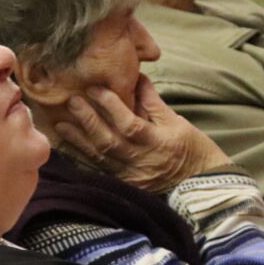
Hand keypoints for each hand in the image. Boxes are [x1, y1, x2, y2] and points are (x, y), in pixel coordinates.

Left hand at [54, 75, 231, 192]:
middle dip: (88, 120)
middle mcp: (141, 162)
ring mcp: (131, 176)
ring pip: (100, 157)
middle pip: (109, 141)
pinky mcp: (124, 185)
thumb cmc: (194, 150)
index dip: (111, 106)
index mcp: (157, 143)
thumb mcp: (178, 123)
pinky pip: (99, 171)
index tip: (95, 89)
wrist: (201, 186)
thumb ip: (153, 103)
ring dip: (79, 140)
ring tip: (61, 123)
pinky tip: (69, 147)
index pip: (129, 123)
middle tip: (72, 101)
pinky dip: (83, 159)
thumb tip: (136, 78)